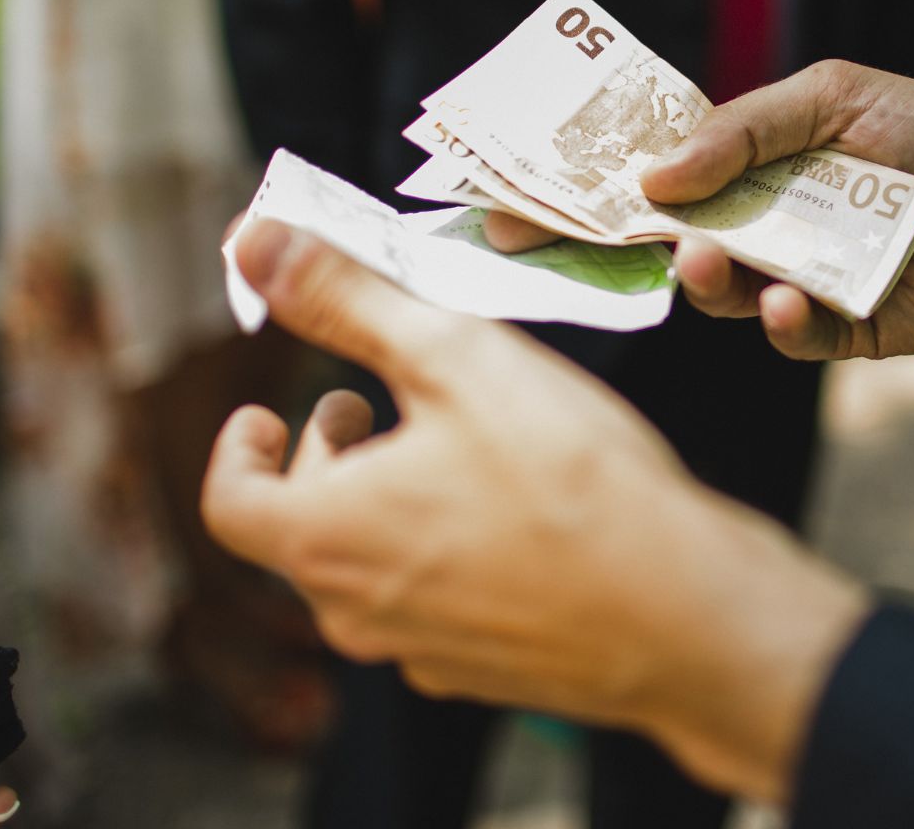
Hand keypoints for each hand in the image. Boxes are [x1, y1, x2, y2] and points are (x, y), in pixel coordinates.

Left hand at [204, 221, 868, 801]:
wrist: (683, 615)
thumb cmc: (571, 484)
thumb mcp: (453, 359)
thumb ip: (346, 299)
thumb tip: (254, 241)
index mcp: (327, 539)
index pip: (230, 503)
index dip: (241, 450)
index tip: (267, 411)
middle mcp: (359, 611)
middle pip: (303, 532)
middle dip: (328, 458)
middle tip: (371, 405)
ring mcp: (423, 653)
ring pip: (370, 570)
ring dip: (385, 504)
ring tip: (450, 448)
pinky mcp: (486, 673)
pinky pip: (435, 608)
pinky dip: (444, 553)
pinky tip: (513, 513)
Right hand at [487, 61, 913, 360]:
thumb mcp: (834, 97)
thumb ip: (746, 131)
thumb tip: (654, 177)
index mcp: (746, 167)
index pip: (647, 183)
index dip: (582, 193)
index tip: (509, 203)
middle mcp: (758, 226)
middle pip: (660, 245)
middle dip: (605, 248)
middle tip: (562, 244)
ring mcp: (794, 279)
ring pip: (720, 295)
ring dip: (704, 284)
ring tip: (708, 263)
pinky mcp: (842, 329)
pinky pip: (792, 337)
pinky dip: (784, 323)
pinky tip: (792, 300)